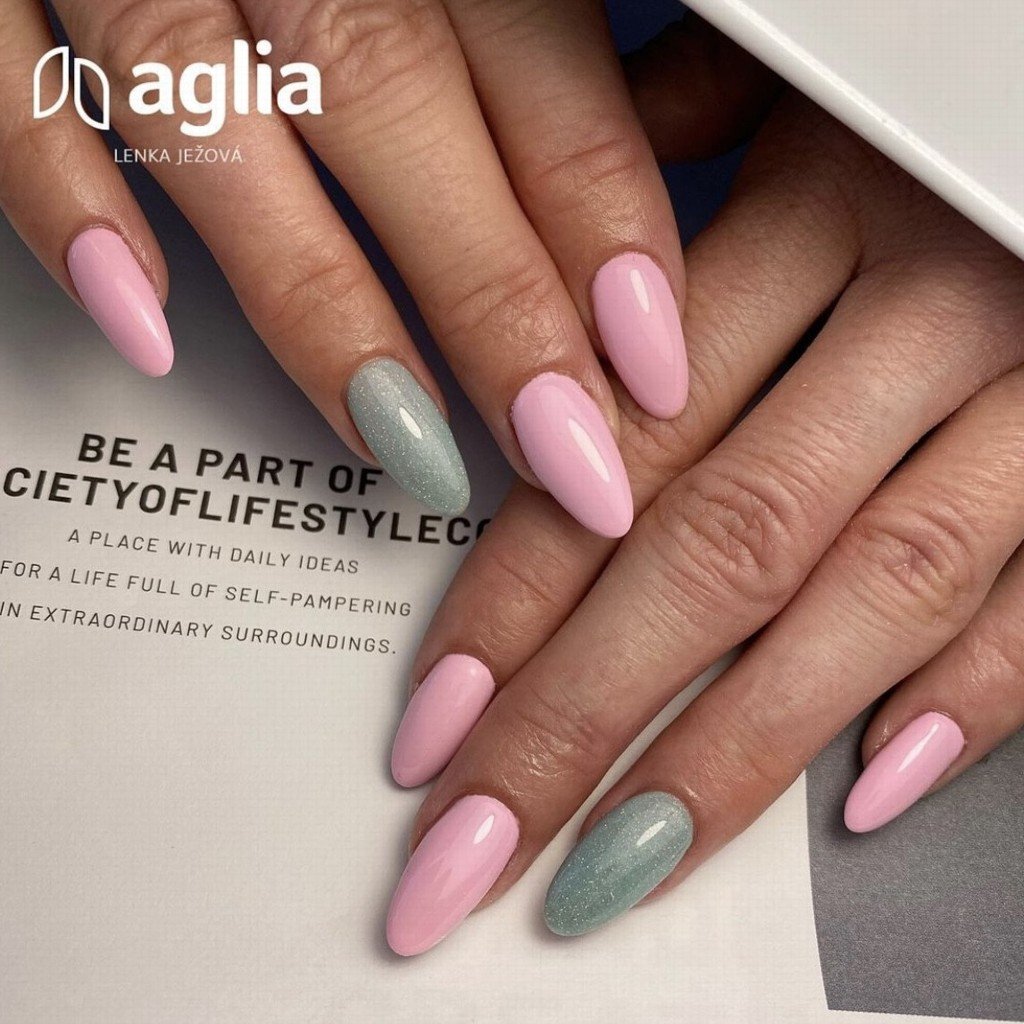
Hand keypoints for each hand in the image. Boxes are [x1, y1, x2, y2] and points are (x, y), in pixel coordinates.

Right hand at [0, 2, 749, 531]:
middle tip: (566, 454)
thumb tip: (641, 182)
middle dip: (492, 299)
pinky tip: (146, 324)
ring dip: (321, 302)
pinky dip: (66, 198)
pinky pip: (9, 88)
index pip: (537, 66)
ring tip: (408, 445)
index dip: (605, 227)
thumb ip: (536, 40)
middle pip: (401, 110)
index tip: (650, 365)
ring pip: (226, 118)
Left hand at [383, 63, 1023, 950]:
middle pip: (718, 547)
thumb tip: (547, 271)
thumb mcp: (798, 87)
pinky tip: (860, 793)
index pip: (622, 441)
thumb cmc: (937, 96)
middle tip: (474, 851)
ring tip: (613, 869)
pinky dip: (971, 697)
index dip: (514, 595)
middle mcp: (923, 310)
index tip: (434, 722)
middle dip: (581, 717)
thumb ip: (665, 163)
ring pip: (865, 593)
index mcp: (821, 207)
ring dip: (731, 753)